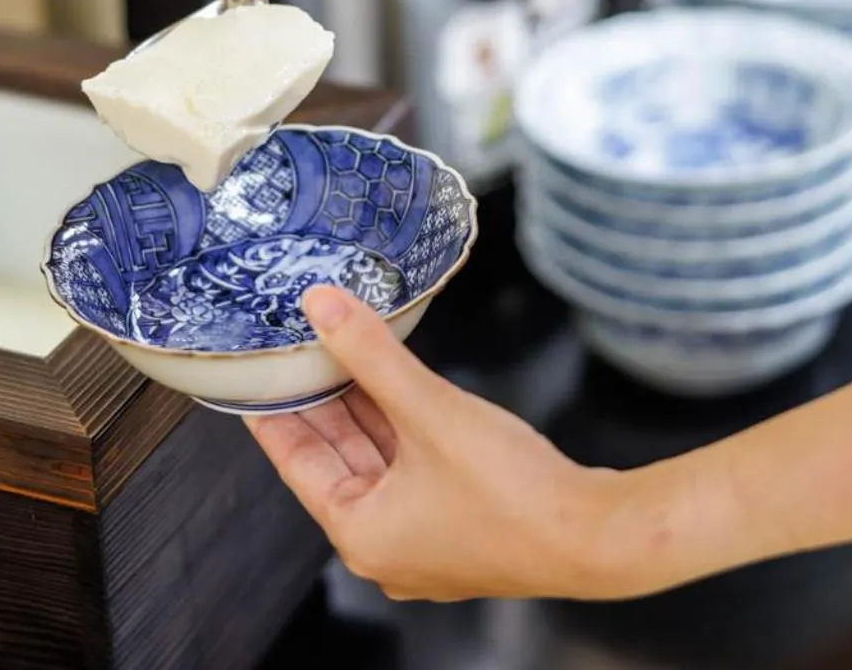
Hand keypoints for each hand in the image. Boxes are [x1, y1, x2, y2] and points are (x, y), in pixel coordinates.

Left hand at [245, 285, 629, 601]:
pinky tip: (398, 385)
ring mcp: (424, 541)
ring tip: (342, 352)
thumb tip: (322, 305)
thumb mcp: (429, 410)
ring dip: (364, 411)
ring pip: (379, 462)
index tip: (254, 371)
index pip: (296, 461)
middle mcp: (384, 546)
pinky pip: (413, 470)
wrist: (597, 536)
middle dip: (323, 401)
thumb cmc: (512, 493)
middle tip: (299, 346)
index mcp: (359, 533)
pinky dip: (401, 429)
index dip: (273, 409)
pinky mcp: (460, 527)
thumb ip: (372, 354)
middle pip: (337, 460)